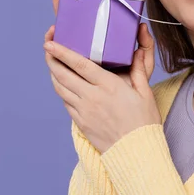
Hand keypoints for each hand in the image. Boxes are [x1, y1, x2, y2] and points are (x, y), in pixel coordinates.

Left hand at [45, 0, 159, 152]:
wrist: (135, 151)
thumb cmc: (144, 121)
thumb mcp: (145, 93)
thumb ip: (139, 71)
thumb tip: (139, 53)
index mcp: (109, 86)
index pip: (80, 65)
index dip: (63, 52)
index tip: (51, 43)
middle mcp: (92, 97)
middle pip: (64, 75)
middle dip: (52, 60)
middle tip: (48, 49)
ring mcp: (84, 111)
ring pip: (61, 89)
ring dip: (54, 75)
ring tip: (53, 65)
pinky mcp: (81, 122)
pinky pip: (66, 102)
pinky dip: (62, 91)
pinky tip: (65, 86)